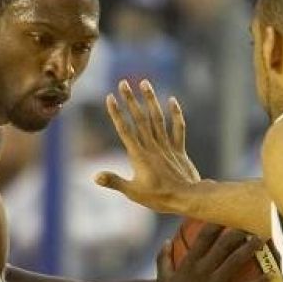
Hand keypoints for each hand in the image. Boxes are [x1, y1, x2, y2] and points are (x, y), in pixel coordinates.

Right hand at [95, 79, 201, 212]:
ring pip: (157, 119)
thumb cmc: (159, 198)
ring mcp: (166, 146)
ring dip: (150, 100)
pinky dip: (176, 114)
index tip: (110, 97)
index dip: (116, 113)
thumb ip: (114, 181)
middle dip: (130, 100)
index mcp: (139, 155)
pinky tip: (172, 100)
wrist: (187, 198)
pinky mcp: (179, 150)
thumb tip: (95, 176)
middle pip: (139, 119)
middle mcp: (152, 146)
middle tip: (123, 82)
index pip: (124, 130)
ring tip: (144, 83)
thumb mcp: (132, 192)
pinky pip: (178, 128)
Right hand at [155, 224, 266, 281]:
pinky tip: (272, 276)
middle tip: (252, 223)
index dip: (216, 223)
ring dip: (250, 248)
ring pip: (235, 261)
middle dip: (238, 231)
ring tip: (262, 240)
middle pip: (223, 244)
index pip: (203, 237)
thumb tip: (166, 240)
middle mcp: (201, 271)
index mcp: (187, 264)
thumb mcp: (162, 279)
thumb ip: (163, 258)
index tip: (228, 214)